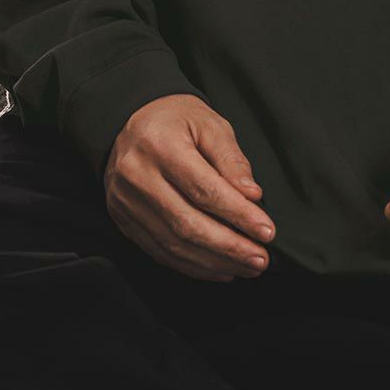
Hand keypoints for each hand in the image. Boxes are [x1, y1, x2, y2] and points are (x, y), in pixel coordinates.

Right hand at [104, 93, 275, 281]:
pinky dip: (192, 265)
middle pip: (187, 223)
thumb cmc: (176, 120)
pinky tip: (219, 269)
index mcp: (160, 146)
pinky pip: (159, 251)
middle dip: (229, 247)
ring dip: (215, 262)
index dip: (238, 214)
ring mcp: (125, 201)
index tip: (267, 231)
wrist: (130, 121)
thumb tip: (252, 196)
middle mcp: (137, 176)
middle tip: (261, 258)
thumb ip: (231, 160)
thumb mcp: (210, 125)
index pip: (204, 189)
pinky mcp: (123, 219)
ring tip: (247, 267)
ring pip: (173, 244)